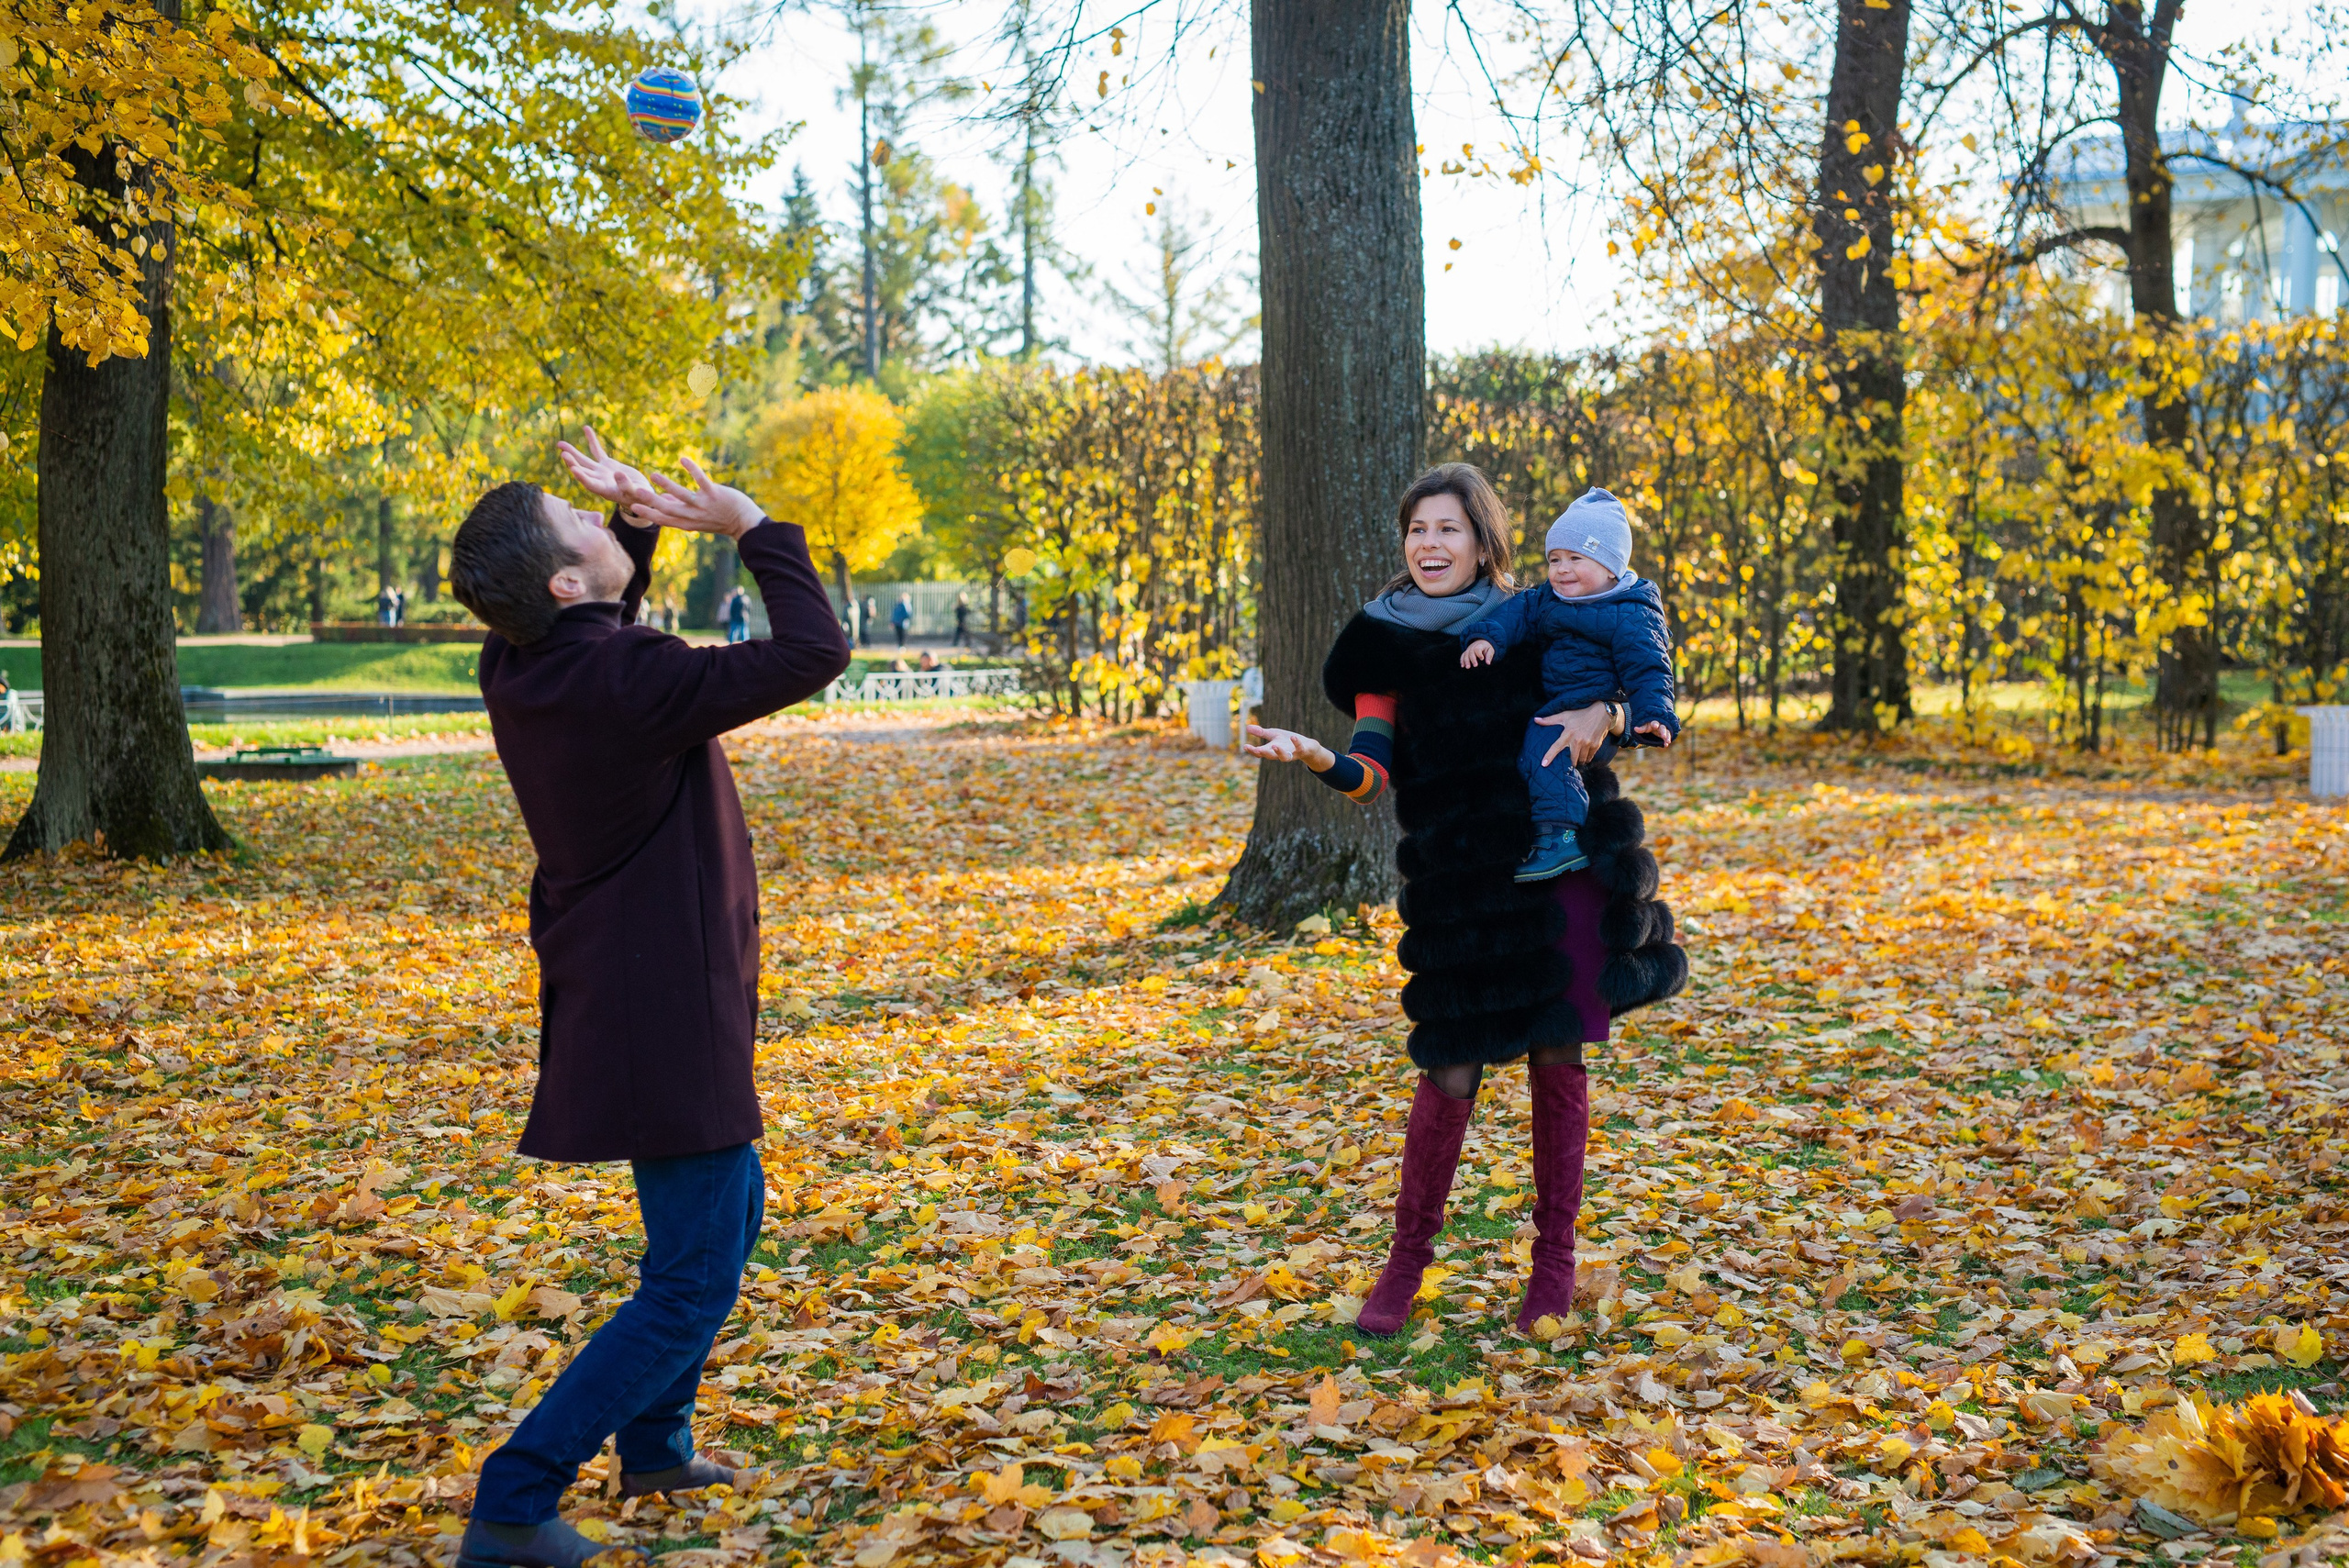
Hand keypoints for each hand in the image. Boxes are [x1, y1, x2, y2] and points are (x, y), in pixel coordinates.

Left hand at [556, 426, 656, 521]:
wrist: (643, 493)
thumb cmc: (641, 497)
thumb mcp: (636, 493)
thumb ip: (626, 485)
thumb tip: (617, 473)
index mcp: (605, 490)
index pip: (590, 484)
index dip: (582, 477)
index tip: (573, 469)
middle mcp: (599, 481)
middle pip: (583, 471)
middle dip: (572, 462)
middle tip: (563, 453)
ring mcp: (601, 472)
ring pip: (585, 461)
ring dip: (573, 452)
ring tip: (560, 444)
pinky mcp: (607, 464)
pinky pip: (597, 451)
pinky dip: (592, 440)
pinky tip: (586, 428)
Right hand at [632, 455, 764, 540]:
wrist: (744, 522)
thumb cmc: (719, 518)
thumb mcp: (697, 519)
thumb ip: (680, 509)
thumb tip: (663, 498)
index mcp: (687, 522)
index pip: (664, 519)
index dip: (648, 513)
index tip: (633, 506)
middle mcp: (693, 516)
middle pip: (668, 508)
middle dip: (651, 500)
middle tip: (634, 490)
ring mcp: (704, 505)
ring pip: (682, 495)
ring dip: (667, 484)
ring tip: (653, 475)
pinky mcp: (715, 494)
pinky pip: (701, 480)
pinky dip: (692, 469)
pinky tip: (682, 459)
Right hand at [1243, 724, 1335, 770]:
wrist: (1307, 747)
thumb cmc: (1288, 742)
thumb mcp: (1274, 735)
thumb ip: (1261, 733)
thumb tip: (1247, 727)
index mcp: (1272, 750)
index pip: (1260, 752)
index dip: (1252, 750)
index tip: (1245, 746)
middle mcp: (1281, 754)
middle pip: (1271, 756)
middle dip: (1264, 753)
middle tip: (1256, 750)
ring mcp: (1292, 753)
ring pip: (1285, 758)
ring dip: (1279, 753)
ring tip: (1275, 746)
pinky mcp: (1302, 751)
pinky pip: (1299, 748)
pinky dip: (1296, 743)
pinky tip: (1293, 737)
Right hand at [1460, 640, 1494, 667]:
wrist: (1482, 641)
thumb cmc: (1487, 647)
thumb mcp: (1491, 650)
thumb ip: (1489, 656)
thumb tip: (1488, 663)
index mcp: (1480, 645)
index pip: (1477, 649)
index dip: (1479, 654)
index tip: (1482, 658)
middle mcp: (1473, 646)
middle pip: (1471, 652)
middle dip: (1472, 659)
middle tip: (1475, 666)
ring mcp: (1469, 649)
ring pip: (1466, 654)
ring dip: (1466, 661)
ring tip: (1468, 667)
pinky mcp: (1466, 651)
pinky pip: (1463, 655)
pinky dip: (1462, 660)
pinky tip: (1462, 666)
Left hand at [1533, 702, 1612, 767]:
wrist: (1602, 712)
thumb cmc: (1581, 713)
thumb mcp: (1565, 715)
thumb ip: (1550, 720)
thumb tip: (1535, 720)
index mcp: (1568, 734)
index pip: (1556, 747)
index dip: (1549, 756)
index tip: (1543, 764)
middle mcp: (1578, 740)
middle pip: (1572, 759)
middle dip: (1570, 762)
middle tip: (1569, 761)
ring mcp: (1588, 743)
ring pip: (1581, 760)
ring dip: (1579, 760)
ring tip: (1577, 758)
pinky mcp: (1596, 745)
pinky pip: (1590, 757)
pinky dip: (1587, 758)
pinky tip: (1585, 755)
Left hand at [1634, 720, 1673, 747]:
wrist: (1651, 728)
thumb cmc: (1647, 726)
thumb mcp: (1644, 727)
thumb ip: (1641, 728)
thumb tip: (1635, 729)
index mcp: (1653, 723)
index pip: (1655, 723)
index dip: (1655, 724)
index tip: (1655, 726)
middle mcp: (1660, 726)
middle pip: (1662, 728)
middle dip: (1663, 732)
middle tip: (1664, 736)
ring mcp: (1663, 731)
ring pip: (1667, 732)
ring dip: (1667, 737)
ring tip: (1668, 742)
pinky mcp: (1664, 735)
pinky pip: (1667, 738)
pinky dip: (1666, 741)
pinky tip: (1666, 745)